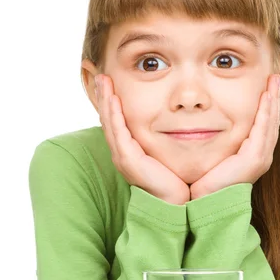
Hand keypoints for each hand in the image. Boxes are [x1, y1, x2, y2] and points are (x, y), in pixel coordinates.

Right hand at [95, 74, 189, 204]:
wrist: (174, 204)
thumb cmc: (174, 181)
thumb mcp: (166, 154)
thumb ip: (165, 139)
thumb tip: (177, 122)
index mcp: (129, 151)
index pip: (116, 121)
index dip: (111, 102)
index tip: (111, 82)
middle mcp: (122, 152)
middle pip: (108, 119)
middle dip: (104, 96)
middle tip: (102, 75)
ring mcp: (122, 156)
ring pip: (109, 122)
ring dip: (106, 99)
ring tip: (103, 80)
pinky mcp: (128, 159)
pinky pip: (118, 132)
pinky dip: (114, 114)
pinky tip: (113, 99)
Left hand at [190, 74, 279, 198]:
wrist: (205, 202)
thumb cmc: (205, 181)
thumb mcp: (215, 154)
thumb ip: (218, 139)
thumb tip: (206, 122)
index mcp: (253, 154)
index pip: (264, 124)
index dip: (267, 104)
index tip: (267, 84)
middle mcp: (261, 155)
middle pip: (272, 120)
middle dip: (274, 97)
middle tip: (276, 75)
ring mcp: (260, 157)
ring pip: (270, 122)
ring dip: (273, 99)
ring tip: (275, 80)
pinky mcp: (255, 159)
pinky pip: (263, 129)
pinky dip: (265, 111)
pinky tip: (266, 96)